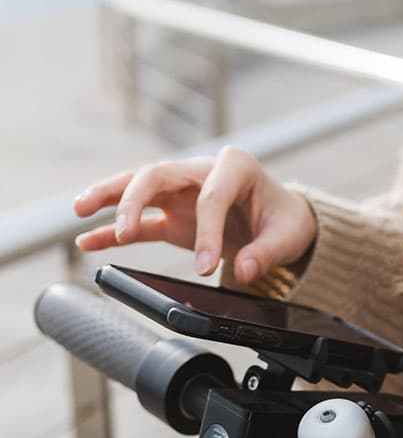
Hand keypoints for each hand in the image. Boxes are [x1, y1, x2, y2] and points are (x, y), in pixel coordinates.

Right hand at [73, 147, 317, 283]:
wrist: (282, 221)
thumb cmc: (285, 220)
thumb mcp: (288, 236)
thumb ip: (267, 253)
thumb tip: (244, 270)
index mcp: (235, 167)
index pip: (211, 195)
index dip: (206, 231)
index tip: (205, 266)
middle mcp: (201, 172)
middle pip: (157, 174)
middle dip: (134, 198)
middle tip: (122, 229)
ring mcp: (183, 193)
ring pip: (137, 188)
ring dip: (108, 198)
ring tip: (79, 212)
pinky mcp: (174, 216)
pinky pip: (140, 223)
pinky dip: (114, 232)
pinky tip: (87, 240)